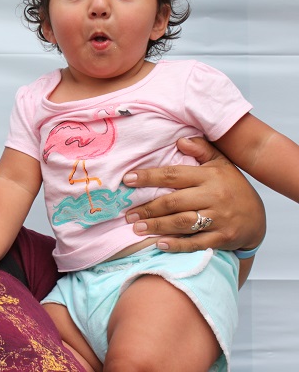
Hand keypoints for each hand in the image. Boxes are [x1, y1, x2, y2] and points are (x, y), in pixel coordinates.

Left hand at [123, 137, 265, 252]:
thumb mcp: (221, 164)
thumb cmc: (232, 188)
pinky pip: (196, 242)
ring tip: (137, 228)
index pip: (173, 174)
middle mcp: (214, 197)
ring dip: (157, 226)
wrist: (258, 219)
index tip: (128, 179)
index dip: (149, 177)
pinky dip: (177, 244)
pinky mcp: (222, 238)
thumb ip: (201, 150)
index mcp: (209, 176)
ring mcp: (219, 219)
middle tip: (128, 214)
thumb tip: (180, 140)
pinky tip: (160, 244)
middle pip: (174, 202)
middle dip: (148, 208)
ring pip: (182, 223)